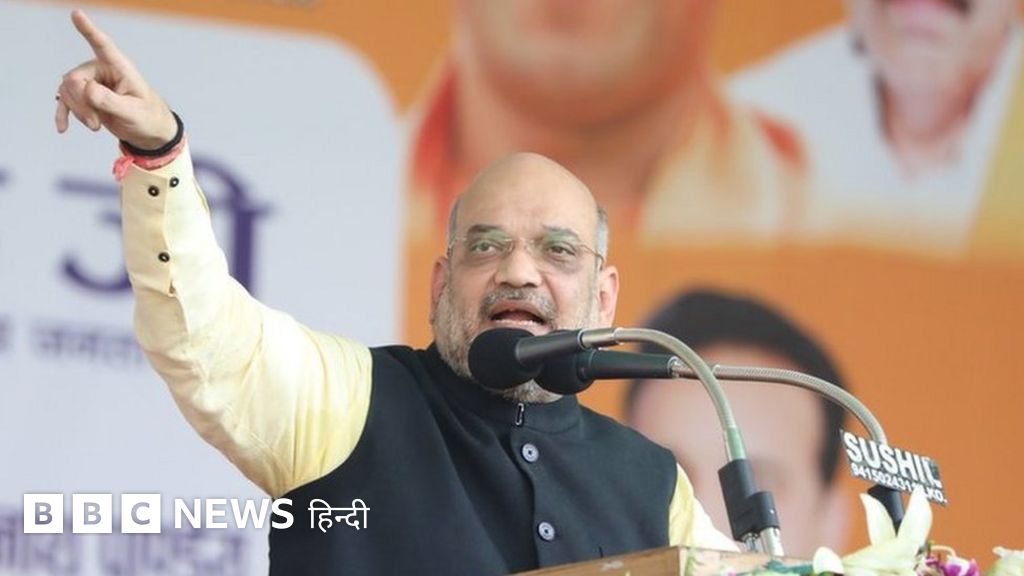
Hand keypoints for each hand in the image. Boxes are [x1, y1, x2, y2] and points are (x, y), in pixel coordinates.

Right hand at [55, 10, 177, 149]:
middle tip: (96, 124)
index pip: (103, 45)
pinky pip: (65, 100)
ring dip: (78, 111)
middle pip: (75, 79)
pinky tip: (63, 128)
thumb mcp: (133, 112)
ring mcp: (92, 82)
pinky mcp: (85, 95)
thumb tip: (87, 90)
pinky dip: (64, 114)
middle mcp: (102, 70)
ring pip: (68, 90)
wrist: (148, 131)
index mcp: (120, 67)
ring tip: (96, 126)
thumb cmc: (148, 117)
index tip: (76, 14)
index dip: (88, 30)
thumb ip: (111, 101)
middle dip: (81, 103)